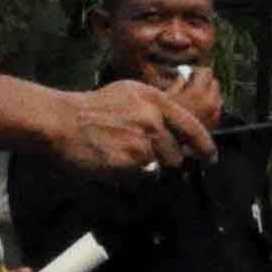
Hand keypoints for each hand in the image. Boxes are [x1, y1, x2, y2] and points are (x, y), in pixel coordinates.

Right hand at [57, 76, 216, 175]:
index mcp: (154, 100)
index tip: (210, 158)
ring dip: (144, 168)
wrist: (61, 121)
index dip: (204, 145)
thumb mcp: (129, 94)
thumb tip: (176, 132)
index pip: (191, 126)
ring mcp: (142, 140)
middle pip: (176, 154)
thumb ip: (155, 110)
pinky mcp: (129, 161)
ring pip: (158, 167)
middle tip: (138, 156)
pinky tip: (112, 162)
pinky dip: (129, 176)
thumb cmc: (91, 109)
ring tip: (120, 155)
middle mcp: (153, 118)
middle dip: (163, 160)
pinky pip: (139, 177)